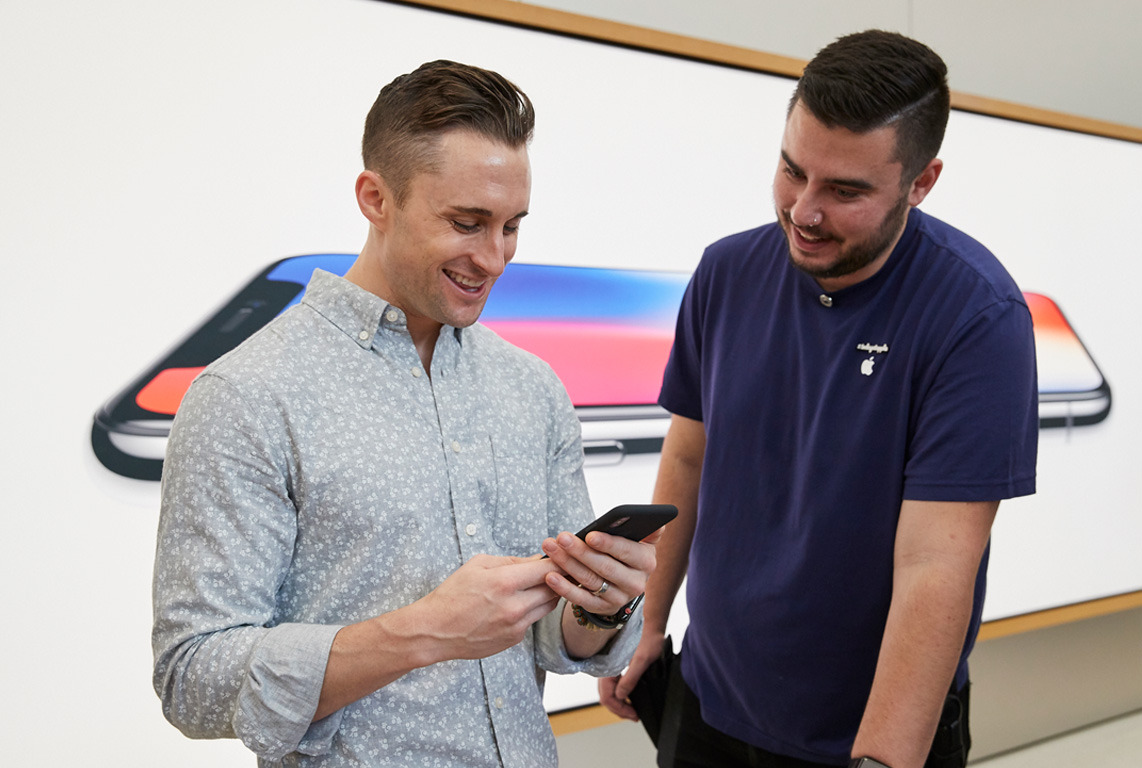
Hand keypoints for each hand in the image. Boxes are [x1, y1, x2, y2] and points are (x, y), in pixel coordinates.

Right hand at [418, 553, 561, 660]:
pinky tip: (518, 604)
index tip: (562, 557)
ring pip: (548, 606)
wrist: (435, 630)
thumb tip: (537, 560)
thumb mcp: (478, 565)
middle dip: (557, 577)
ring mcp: (516, 625)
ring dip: (547, 594)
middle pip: (554, 589)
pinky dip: (531, 610)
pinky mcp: (514, 638)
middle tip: (557, 569)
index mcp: (505, 582)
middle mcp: (514, 606)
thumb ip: (512, 561)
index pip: (547, 569)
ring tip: (538, 584)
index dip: (558, 561)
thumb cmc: (453, 594)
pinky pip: (533, 620)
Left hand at [539, 528, 657, 616]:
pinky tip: (551, 576)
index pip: (628, 552)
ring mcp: (619, 599)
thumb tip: (658, 522)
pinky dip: (564, 588)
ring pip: (590, 580)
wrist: (622, 582)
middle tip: (561, 538)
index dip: (608, 544)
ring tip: (550, 549)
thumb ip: (646, 530)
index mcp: (646, 562)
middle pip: (605, 567)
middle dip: (581, 551)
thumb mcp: (639, 541)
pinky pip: (581, 600)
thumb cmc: (625, 552)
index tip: (589, 535)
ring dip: (567, 564)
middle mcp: (636, 583)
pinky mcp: (602, 609)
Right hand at [598, 629, 665, 719]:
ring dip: (619, 704)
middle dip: (619, 709)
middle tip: (634, 716)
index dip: (620, 710)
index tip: (634, 715)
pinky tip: (629, 698)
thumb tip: (621, 696)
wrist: (651, 624)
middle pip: (605, 696)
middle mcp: (606, 667)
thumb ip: (630, 678)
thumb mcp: (642, 660)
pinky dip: (619, 695)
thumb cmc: (649, 638)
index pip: (607, 697)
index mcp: (609, 666)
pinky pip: (612, 685)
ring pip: (608, 692)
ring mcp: (610, 667)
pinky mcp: (616, 666)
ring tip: (632, 710)